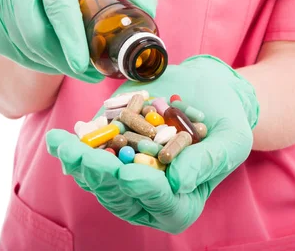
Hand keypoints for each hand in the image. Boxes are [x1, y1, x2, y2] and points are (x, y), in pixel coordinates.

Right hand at [0, 0, 156, 82]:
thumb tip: (150, 12)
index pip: (58, 5)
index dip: (71, 38)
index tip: (83, 63)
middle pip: (37, 33)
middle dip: (64, 61)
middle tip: (87, 74)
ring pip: (24, 48)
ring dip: (52, 65)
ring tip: (73, 66)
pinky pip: (11, 54)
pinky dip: (34, 64)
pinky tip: (49, 60)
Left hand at [46, 55, 259, 233]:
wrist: (208, 91)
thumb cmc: (227, 120)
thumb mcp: (231, 139)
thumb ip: (209, 162)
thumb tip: (178, 182)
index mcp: (182, 201)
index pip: (162, 204)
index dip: (144, 190)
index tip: (129, 174)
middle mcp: (151, 194)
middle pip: (122, 193)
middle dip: (99, 174)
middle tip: (81, 156)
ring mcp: (129, 173)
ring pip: (99, 178)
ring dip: (79, 162)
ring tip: (62, 145)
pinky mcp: (114, 151)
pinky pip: (93, 154)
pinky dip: (78, 146)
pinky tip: (62, 138)